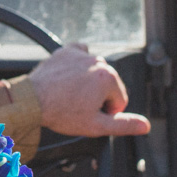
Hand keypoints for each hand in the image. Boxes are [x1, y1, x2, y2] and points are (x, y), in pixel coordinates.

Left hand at [29, 43, 149, 137]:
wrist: (32, 101)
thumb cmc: (61, 113)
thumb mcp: (96, 126)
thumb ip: (124, 125)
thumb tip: (145, 126)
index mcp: (109, 78)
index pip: (119, 100)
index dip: (105, 112)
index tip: (89, 115)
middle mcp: (98, 61)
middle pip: (108, 85)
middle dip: (97, 97)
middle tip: (77, 106)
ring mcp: (82, 54)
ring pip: (95, 72)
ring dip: (87, 82)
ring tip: (70, 95)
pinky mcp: (67, 50)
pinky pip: (81, 54)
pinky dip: (78, 64)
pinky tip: (70, 77)